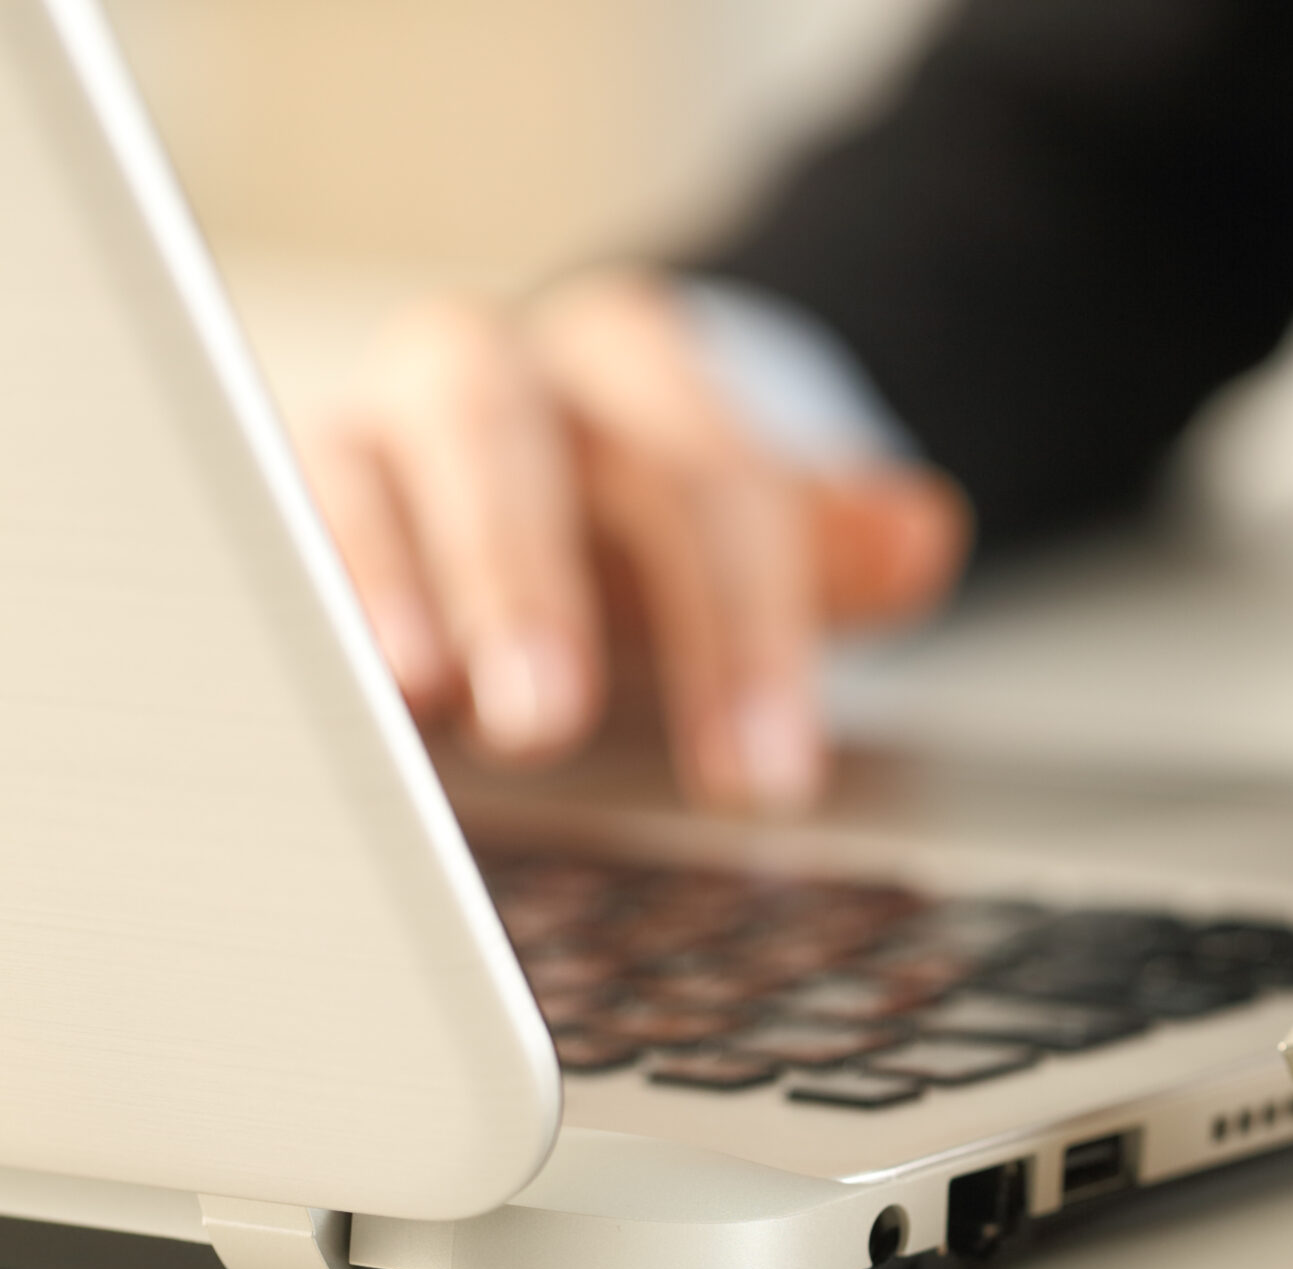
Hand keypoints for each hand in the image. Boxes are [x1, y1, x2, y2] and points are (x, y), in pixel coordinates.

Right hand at [297, 270, 968, 811]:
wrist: (566, 463)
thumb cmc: (667, 524)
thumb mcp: (776, 533)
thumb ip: (841, 547)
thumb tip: (919, 538)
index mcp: (638, 366)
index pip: (703, 481)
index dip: (738, 631)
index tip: (764, 778)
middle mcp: (499, 373)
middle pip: (502, 433)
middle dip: (525, 576)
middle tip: (551, 722)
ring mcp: (380, 428)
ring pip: (360, 463)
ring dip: (387, 580)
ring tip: (416, 699)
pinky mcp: (300, 498)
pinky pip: (274, 531)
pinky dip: (302, 600)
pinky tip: (326, 689)